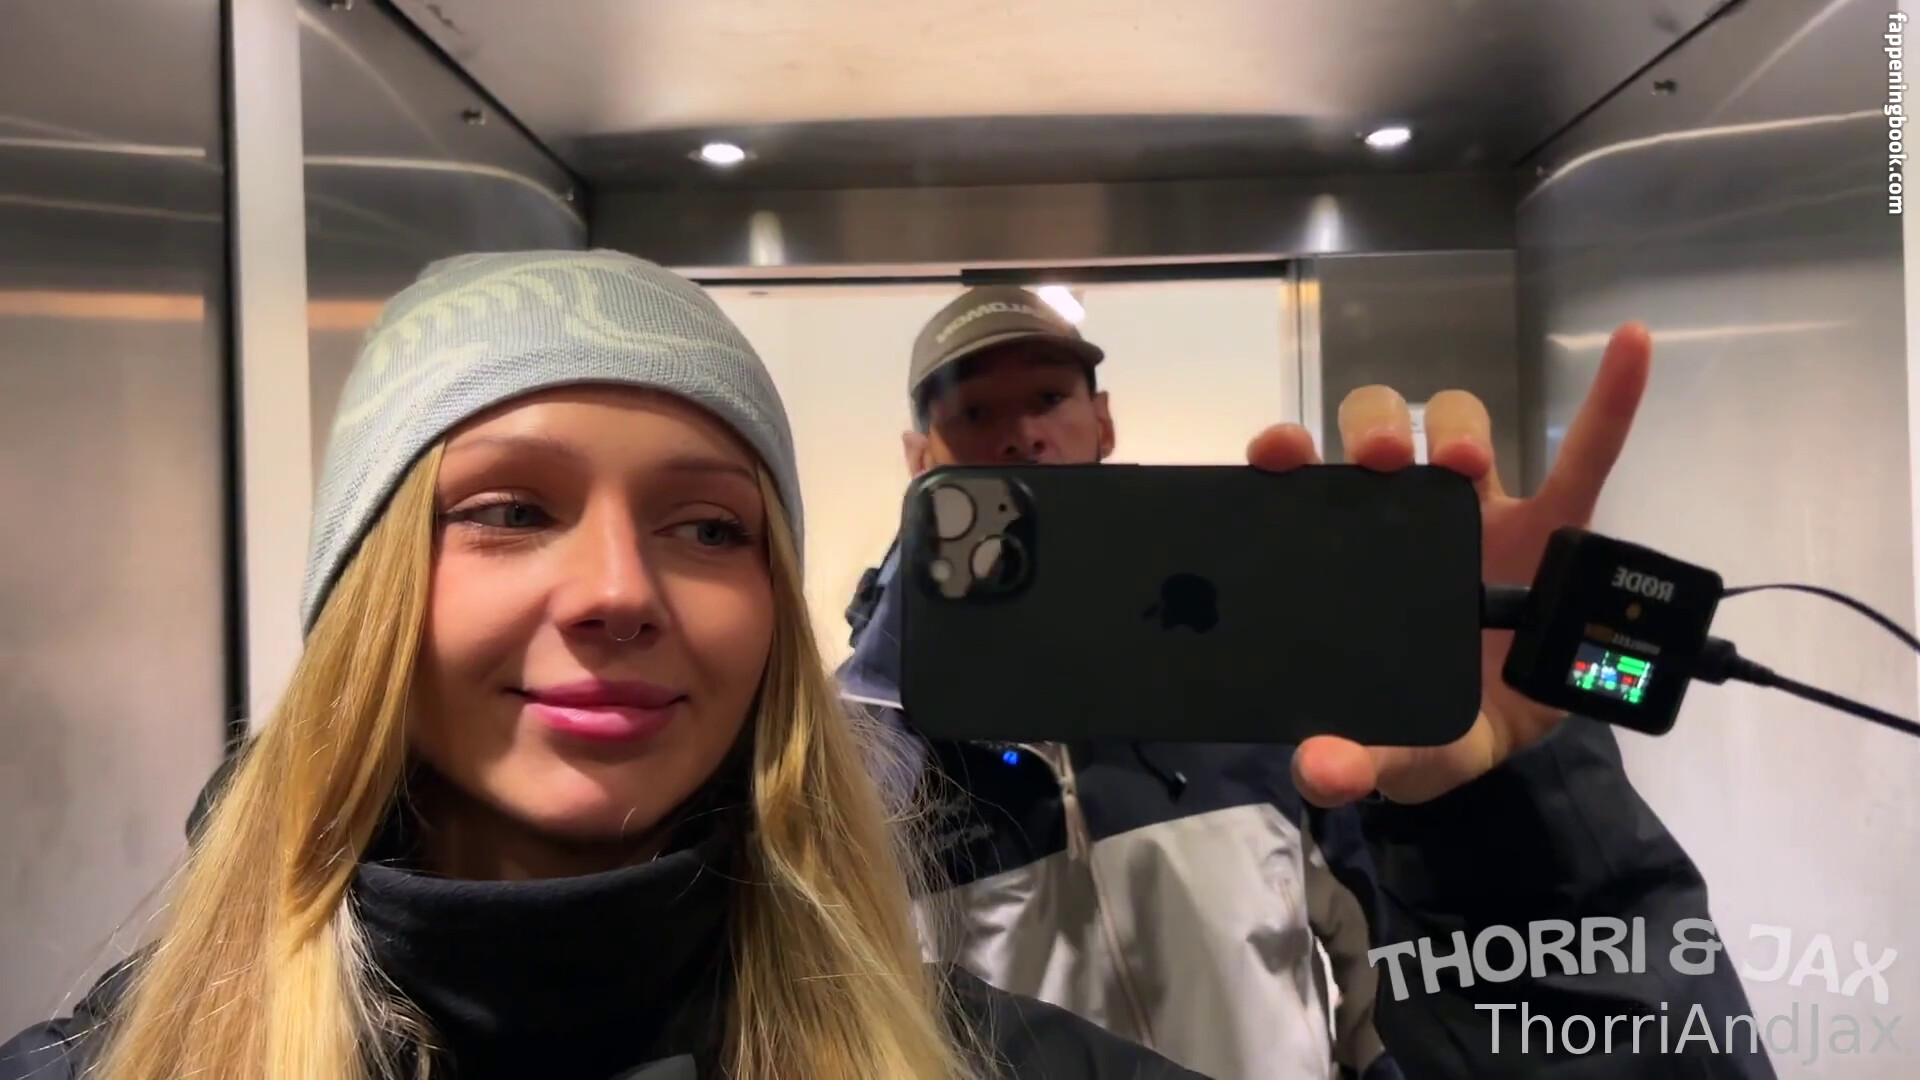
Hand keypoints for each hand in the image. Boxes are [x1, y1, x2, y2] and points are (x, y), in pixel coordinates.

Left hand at [1248, 322, 1652, 804]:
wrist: (1510, 739)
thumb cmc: (1432, 725)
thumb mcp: (1395, 753)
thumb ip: (1357, 760)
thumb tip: (1321, 770)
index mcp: (1353, 555)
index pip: (1308, 483)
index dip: (1288, 452)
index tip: (1280, 454)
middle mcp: (1407, 517)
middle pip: (1382, 430)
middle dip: (1376, 429)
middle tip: (1385, 465)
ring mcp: (1484, 512)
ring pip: (1460, 427)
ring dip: (1455, 429)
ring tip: (1463, 467)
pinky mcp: (1556, 526)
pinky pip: (1588, 454)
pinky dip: (1610, 401)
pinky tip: (1630, 347)